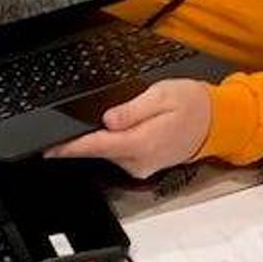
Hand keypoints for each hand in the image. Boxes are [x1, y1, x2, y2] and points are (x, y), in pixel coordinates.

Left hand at [44, 78, 211, 178]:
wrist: (214, 122)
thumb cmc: (191, 103)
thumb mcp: (162, 94)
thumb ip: (133, 109)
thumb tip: (107, 119)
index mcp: (142, 141)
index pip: (97, 146)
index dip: (70, 147)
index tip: (48, 149)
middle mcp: (139, 160)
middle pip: (100, 150)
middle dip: (84, 138)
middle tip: (73, 124)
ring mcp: (141, 166)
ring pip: (109, 153)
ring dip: (102, 139)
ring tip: (115, 116)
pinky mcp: (143, 166)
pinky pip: (120, 154)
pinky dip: (114, 143)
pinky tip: (123, 128)